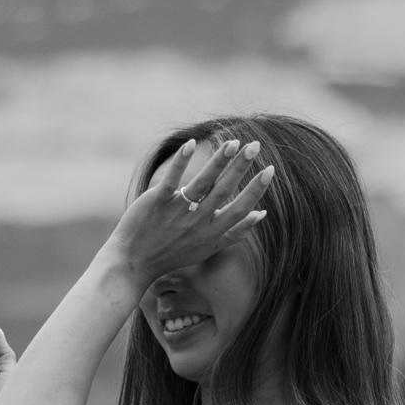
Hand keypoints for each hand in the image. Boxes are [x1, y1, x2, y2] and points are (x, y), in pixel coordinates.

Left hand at [105, 139, 273, 283]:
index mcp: (211, 232)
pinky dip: (181, 163)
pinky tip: (191, 144)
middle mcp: (196, 222)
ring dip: (218, 162)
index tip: (270, 170)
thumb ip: (236, 232)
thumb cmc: (174, 253)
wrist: (134, 262)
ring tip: (233, 143)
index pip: (240, 208)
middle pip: (223, 191)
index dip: (256, 190)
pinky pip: (171, 180)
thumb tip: (261, 214)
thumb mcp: (209, 248)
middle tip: (255, 146)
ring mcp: (176, 212)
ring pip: (201, 184)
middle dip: (240, 168)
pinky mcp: (156, 203)